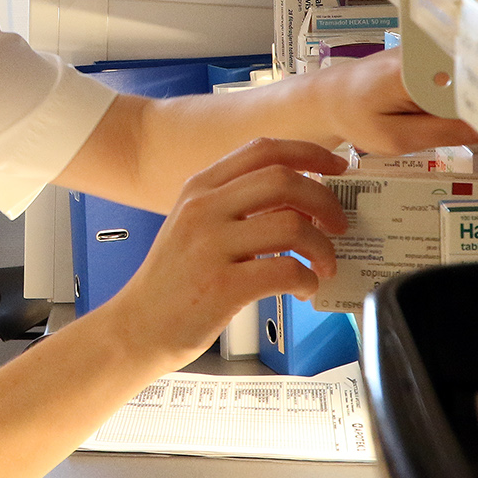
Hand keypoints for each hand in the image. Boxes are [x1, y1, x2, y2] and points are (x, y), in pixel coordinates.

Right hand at [100, 138, 349, 365]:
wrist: (139, 327)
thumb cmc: (174, 280)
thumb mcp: (194, 225)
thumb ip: (235, 203)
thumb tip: (300, 198)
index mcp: (199, 188)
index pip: (263, 150)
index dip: (309, 153)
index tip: (336, 168)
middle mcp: (203, 209)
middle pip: (283, 180)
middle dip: (324, 200)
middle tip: (338, 224)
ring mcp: (211, 247)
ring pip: (292, 225)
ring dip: (322, 246)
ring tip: (323, 264)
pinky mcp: (222, 286)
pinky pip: (286, 270)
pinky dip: (308, 279)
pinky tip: (303, 288)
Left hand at [316, 49, 477, 154]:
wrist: (330, 97)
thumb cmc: (356, 118)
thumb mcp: (396, 139)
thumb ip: (443, 133)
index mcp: (415, 69)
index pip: (472, 82)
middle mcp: (425, 49)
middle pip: (476, 73)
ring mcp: (429, 47)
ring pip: (470, 73)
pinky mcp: (429, 52)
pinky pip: (458, 72)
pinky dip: (466, 90)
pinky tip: (477, 103)